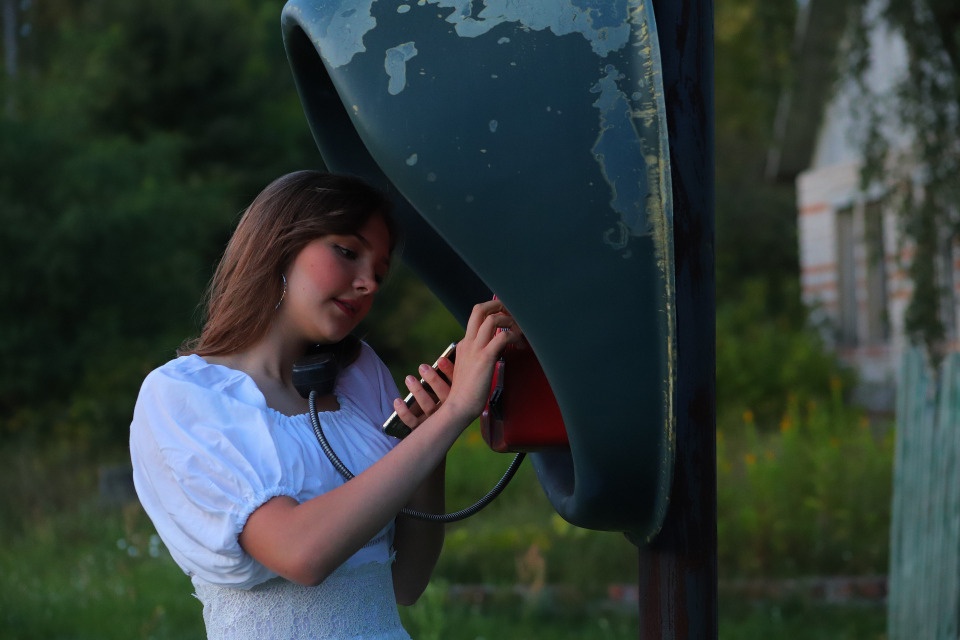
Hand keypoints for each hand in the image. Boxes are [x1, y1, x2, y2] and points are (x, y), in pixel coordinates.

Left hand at [390, 355, 454, 430]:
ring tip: (409, 378)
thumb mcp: (450, 391)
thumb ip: (450, 376)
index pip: (458, 386)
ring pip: (428, 408)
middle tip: (422, 367)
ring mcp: (435, 424)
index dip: (449, 372)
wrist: (437, 437)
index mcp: (460, 402)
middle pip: (444, 397)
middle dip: (433, 380)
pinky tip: (397, 400)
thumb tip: (441, 359)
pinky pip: (413, 422)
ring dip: (418, 392)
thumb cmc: (443, 405)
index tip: (440, 360)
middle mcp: (450, 414)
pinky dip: (404, 412)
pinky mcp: (421, 431)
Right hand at [444, 299, 521, 421]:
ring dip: (509, 320)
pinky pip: (502, 337)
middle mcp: (468, 343)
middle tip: (513, 312)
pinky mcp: (484, 358)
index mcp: (465, 345)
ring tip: (519, 330)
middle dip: (498, 304)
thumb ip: (479, 359)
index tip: (508, 320)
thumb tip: (495, 353)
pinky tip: (520, 345)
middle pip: (479, 309)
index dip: (494, 314)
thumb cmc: (466, 395)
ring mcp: (475, 349)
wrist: (457, 408)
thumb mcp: (470, 370)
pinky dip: (514, 336)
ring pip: (491, 319)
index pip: (477, 318)